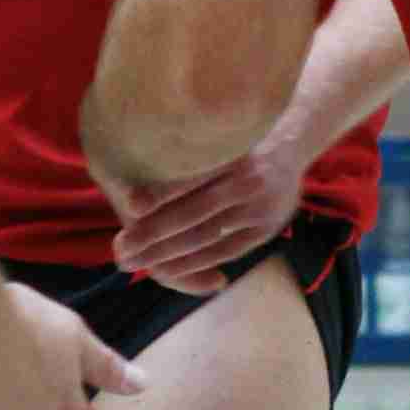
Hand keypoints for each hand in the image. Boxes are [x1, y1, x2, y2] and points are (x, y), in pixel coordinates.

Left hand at [110, 119, 307, 295]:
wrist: (290, 146)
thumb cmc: (234, 143)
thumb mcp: (217, 138)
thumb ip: (184, 159)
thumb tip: (132, 199)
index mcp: (230, 152)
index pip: (192, 176)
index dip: (160, 192)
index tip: (128, 204)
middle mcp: (246, 180)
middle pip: (193, 213)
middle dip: (152, 234)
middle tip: (120, 249)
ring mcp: (259, 207)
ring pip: (205, 236)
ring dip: (165, 254)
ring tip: (132, 262)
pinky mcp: (265, 229)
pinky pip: (223, 252)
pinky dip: (194, 264)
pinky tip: (166, 270)